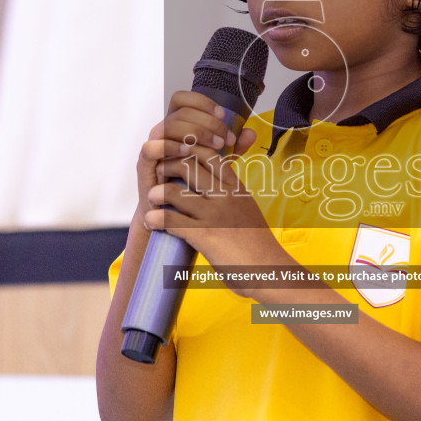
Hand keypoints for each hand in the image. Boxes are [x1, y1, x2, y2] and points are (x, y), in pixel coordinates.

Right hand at [135, 90, 241, 223]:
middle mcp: (163, 133)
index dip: (202, 102)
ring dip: (194, 133)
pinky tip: (187, 152)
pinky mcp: (145, 166)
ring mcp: (152, 148)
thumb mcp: (217, 162)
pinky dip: (169, 146)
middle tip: (226, 139)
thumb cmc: (193, 186)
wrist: (173, 215)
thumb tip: (251, 132)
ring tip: (215, 146)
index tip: (223, 115)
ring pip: (167, 126)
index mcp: (177, 127)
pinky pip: (151, 148)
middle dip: (207, 122)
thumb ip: (232, 147)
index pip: (183, 100)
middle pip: (180, 112)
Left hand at [138, 93, 286, 289]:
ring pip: (174, 191)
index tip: (175, 155)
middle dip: (166, 166)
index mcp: (235, 187)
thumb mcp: (247, 209)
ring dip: (156, 193)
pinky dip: (155, 218)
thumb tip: (218, 184)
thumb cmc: (256, 243)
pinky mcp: (205, 236)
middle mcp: (225, 196)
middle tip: (158, 174)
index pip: (209, 154)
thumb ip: (232, 194)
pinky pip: (171, 220)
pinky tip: (151, 221)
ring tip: (151, 199)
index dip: (187, 149)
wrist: (269, 270)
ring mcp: (214, 215)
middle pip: (187, 165)